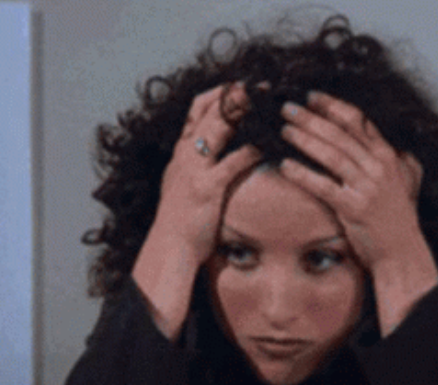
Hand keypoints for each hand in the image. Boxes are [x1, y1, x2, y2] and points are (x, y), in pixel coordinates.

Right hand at [151, 83, 259, 265]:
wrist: (169, 247)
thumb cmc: (179, 220)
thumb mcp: (180, 184)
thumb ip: (194, 165)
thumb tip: (210, 154)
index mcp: (181, 152)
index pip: (197, 110)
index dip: (218, 94)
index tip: (238, 84)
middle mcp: (186, 154)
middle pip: (208, 112)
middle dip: (234, 95)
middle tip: (259, 86)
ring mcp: (195, 169)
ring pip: (218, 129)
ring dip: (243, 112)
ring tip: (265, 104)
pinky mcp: (207, 187)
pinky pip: (233, 162)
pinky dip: (251, 150)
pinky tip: (268, 146)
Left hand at [279, 92, 437, 333]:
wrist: (401, 252)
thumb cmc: (397, 218)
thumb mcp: (403, 182)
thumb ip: (396, 160)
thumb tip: (388, 143)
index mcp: (388, 156)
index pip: (358, 121)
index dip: (332, 106)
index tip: (311, 96)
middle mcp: (379, 167)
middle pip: (339, 134)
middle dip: (311, 118)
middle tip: (287, 107)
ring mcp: (366, 187)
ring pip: (330, 155)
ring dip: (304, 139)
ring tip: (284, 130)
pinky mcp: (353, 208)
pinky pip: (322, 186)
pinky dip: (303, 174)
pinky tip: (285, 165)